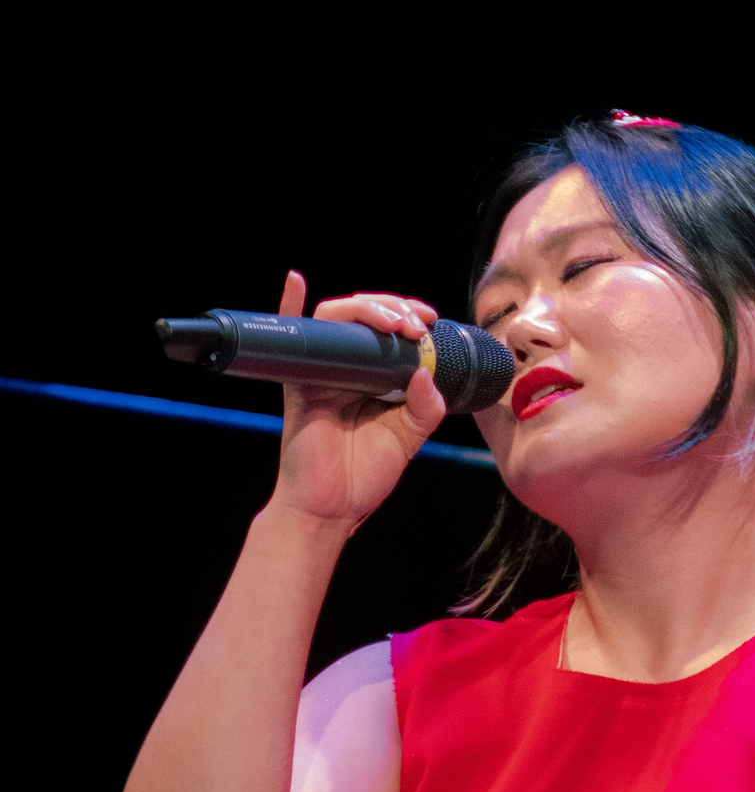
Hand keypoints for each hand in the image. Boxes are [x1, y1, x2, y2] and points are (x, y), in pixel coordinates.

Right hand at [270, 270, 446, 526]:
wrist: (330, 510)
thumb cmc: (362, 477)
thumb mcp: (407, 439)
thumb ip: (424, 408)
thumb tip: (426, 370)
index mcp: (372, 378)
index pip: (388, 331)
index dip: (407, 316)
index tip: (429, 320)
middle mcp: (345, 368)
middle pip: (363, 318)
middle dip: (392, 308)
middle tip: (415, 323)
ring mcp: (319, 372)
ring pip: (335, 320)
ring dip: (364, 309)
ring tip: (392, 321)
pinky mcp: (298, 385)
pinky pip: (290, 341)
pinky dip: (288, 306)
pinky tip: (296, 281)